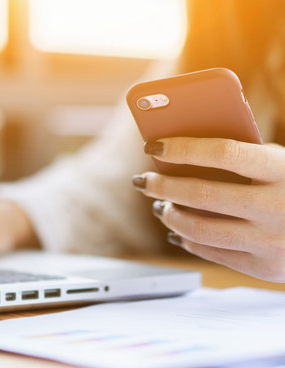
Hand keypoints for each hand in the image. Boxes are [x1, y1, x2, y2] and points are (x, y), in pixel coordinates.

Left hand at [133, 137, 284, 281]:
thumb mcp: (278, 162)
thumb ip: (239, 156)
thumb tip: (179, 154)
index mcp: (283, 169)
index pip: (223, 152)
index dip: (182, 148)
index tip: (153, 146)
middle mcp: (278, 207)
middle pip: (202, 194)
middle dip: (162, 185)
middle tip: (143, 180)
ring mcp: (272, 242)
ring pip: (200, 229)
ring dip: (169, 215)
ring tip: (159, 204)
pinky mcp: (266, 267)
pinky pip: (212, 253)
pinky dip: (187, 240)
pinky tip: (175, 230)